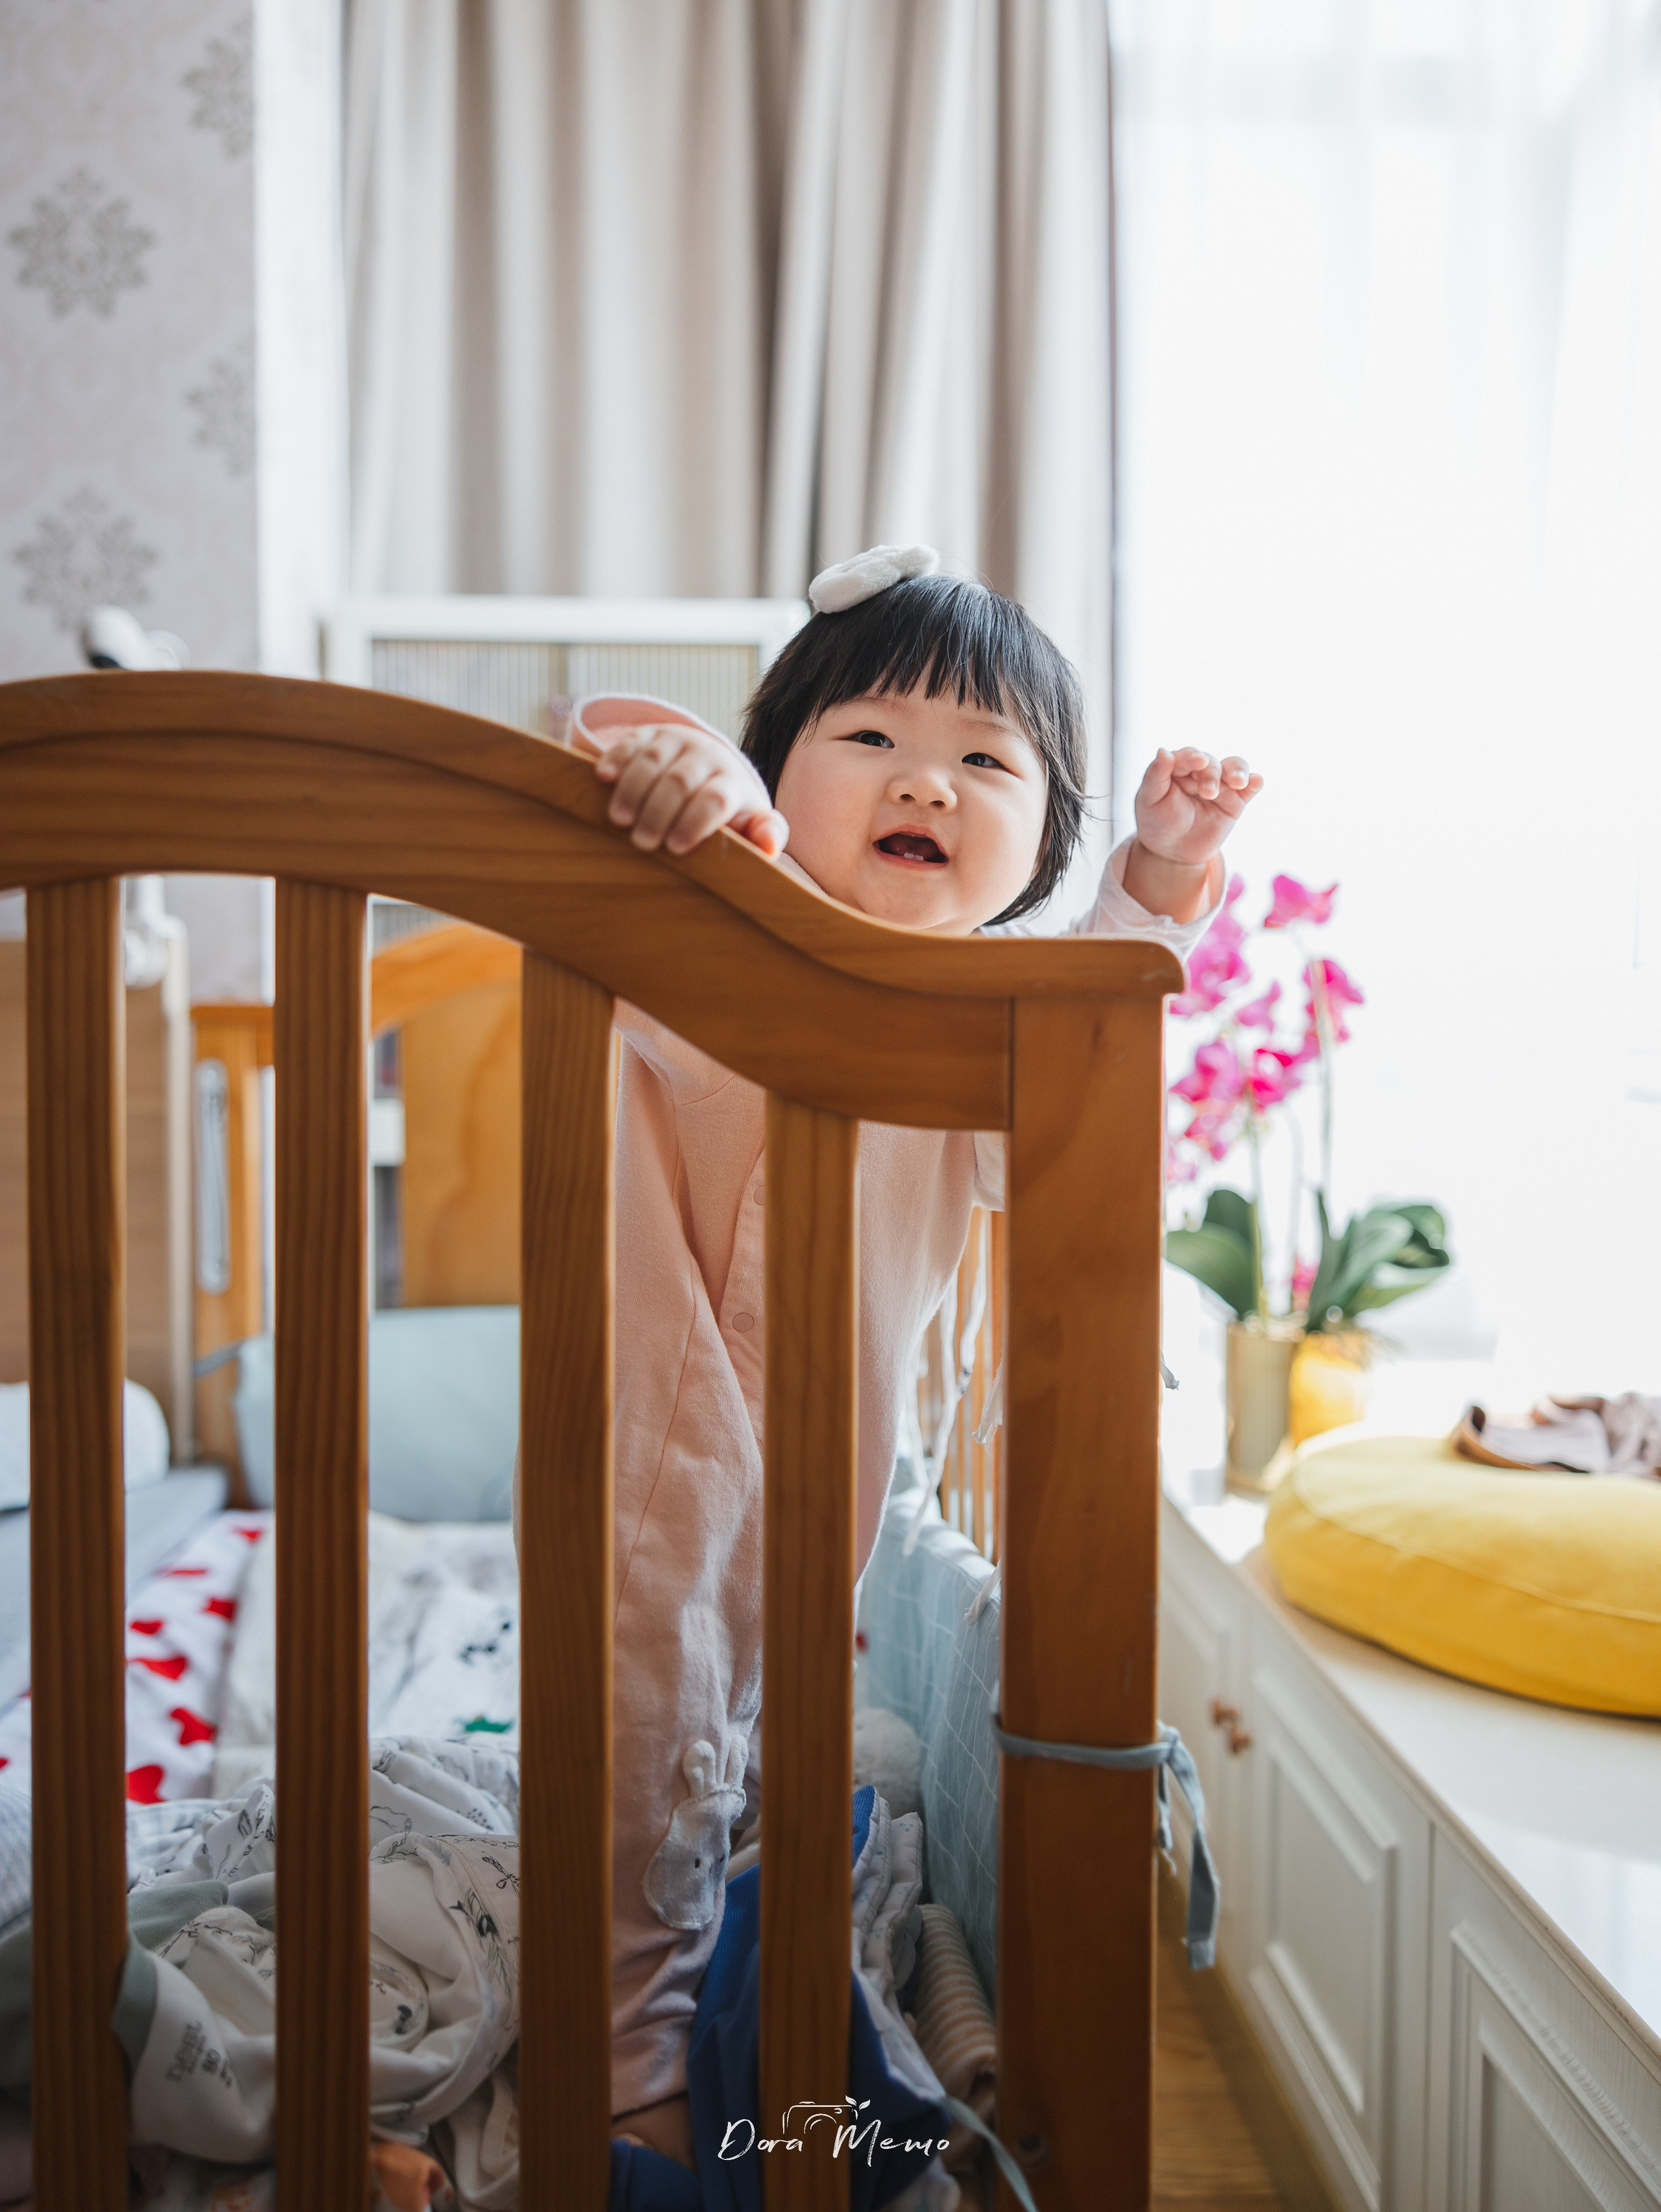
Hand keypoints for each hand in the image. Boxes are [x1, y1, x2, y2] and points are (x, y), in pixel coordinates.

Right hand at [585, 723, 789, 858]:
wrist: (708, 768)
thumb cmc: (726, 810)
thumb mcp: (749, 823)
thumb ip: (764, 835)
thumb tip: (770, 847)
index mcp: (731, 781)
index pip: (716, 799)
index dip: (696, 822)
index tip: (676, 847)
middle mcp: (706, 755)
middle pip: (680, 781)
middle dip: (660, 812)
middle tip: (643, 842)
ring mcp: (675, 740)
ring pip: (652, 760)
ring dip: (633, 789)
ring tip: (619, 820)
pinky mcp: (648, 734)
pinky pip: (630, 741)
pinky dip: (616, 757)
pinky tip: (603, 777)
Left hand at [1134, 747, 1261, 868]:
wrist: (1172, 851)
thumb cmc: (1157, 821)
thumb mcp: (1150, 799)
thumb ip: (1156, 775)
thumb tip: (1162, 750)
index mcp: (1178, 767)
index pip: (1188, 756)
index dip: (1193, 757)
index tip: (1198, 761)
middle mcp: (1201, 772)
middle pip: (1212, 763)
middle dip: (1211, 775)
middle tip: (1208, 793)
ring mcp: (1220, 785)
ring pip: (1234, 768)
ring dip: (1238, 771)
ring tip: (1238, 782)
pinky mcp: (1235, 801)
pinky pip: (1248, 789)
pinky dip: (1255, 782)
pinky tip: (1257, 781)